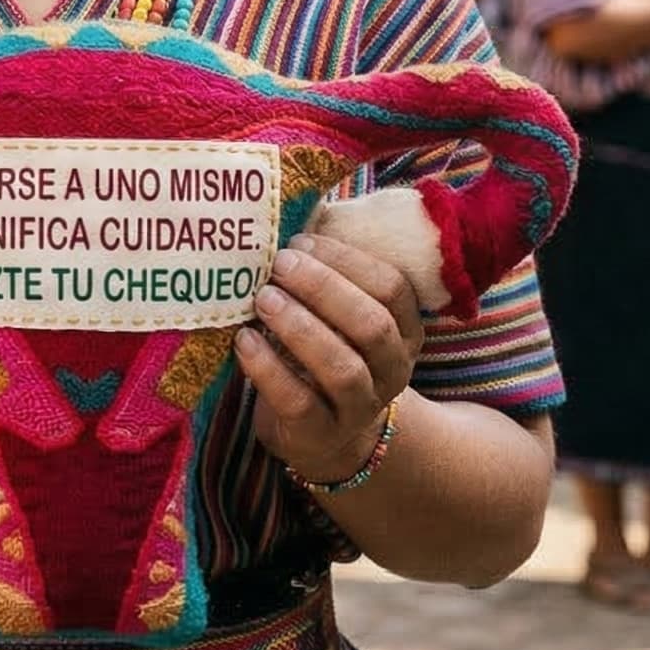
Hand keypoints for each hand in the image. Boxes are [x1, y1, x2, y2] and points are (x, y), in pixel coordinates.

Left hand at [238, 232, 422, 484]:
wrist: (325, 435)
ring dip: (299, 327)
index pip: (392, 287)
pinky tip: (245, 342)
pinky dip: (268, 369)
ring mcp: (361, 407)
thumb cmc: (328, 352)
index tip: (301, 242)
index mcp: (404, 330)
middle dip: (323, 289)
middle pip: (371, 324)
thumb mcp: (340, 317)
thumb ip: (329, 277)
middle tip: (279, 265)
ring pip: (342, 367)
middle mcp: (393, 369)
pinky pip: (299, 402)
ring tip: (262, 299)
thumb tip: (294, 214)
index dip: (347, 261)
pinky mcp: (322, 435)